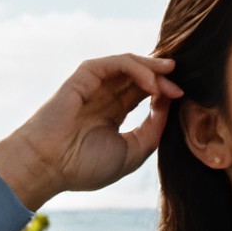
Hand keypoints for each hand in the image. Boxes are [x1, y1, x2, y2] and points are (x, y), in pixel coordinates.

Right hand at [0, 55, 182, 209]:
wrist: (48, 167)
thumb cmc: (84, 166)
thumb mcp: (133, 151)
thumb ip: (153, 129)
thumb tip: (170, 104)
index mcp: (112, 113)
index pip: (144, 93)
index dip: (165, 92)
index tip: (184, 100)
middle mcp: (104, 95)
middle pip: (140, 76)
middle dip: (163, 76)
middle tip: (181, 85)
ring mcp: (94, 84)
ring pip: (130, 64)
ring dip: (153, 68)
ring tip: (171, 76)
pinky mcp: (85, 76)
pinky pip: (116, 63)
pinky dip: (136, 68)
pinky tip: (151, 83)